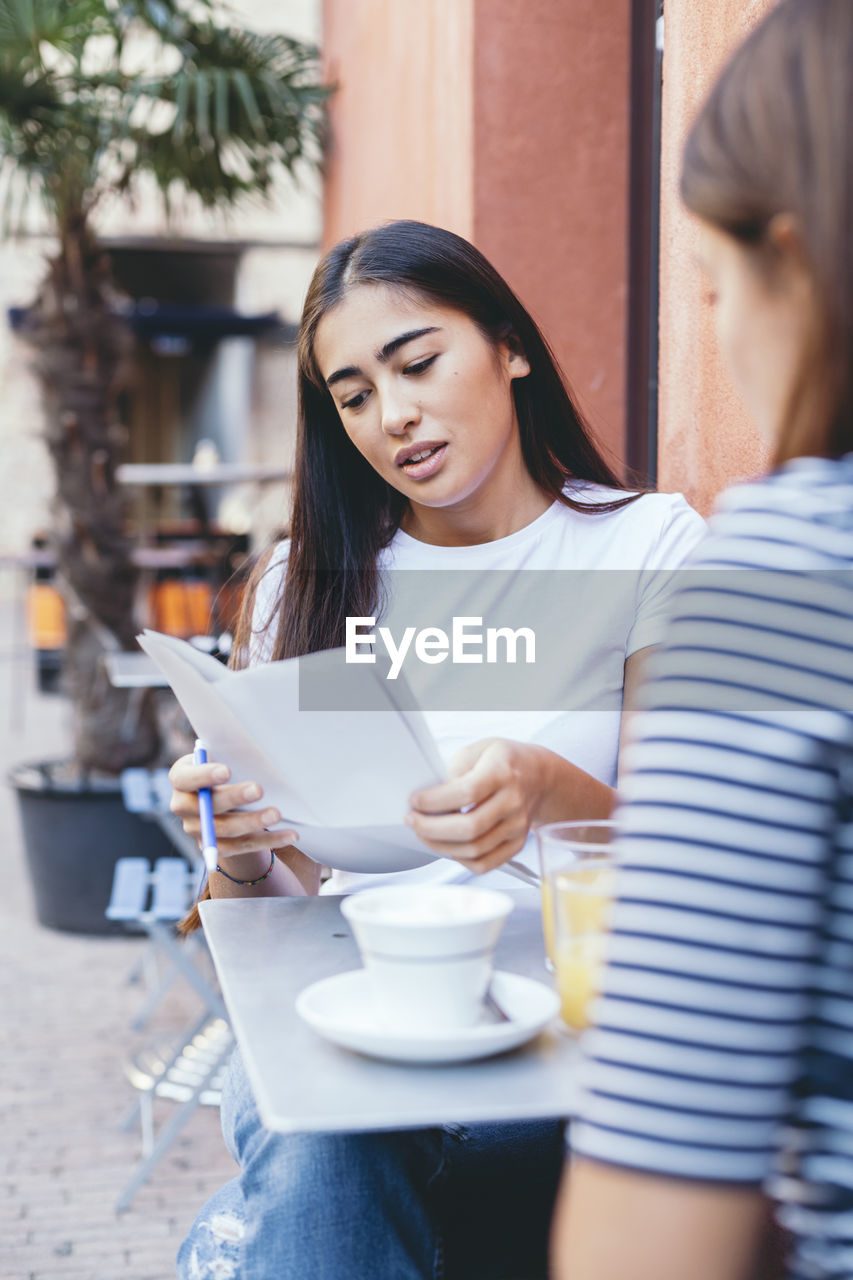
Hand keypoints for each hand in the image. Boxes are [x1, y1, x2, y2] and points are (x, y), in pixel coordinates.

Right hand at [168, 754, 296, 860]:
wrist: (224, 798)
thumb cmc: (225, 766)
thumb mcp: (222, 756)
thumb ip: (230, 755)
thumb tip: (256, 753)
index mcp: (181, 778)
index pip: (185, 778)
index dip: (204, 776)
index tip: (227, 771)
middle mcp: (182, 806)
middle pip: (207, 807)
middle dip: (234, 798)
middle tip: (258, 789)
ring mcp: (198, 830)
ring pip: (225, 830)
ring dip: (253, 822)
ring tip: (276, 814)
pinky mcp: (216, 847)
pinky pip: (242, 847)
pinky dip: (268, 841)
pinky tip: (289, 835)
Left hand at [405, 738, 552, 873]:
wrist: (539, 776)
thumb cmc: (505, 760)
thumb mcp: (480, 748)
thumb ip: (456, 768)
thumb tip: (434, 795)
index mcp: (502, 772)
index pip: (465, 793)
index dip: (434, 801)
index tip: (414, 801)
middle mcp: (513, 801)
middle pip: (469, 828)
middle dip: (431, 828)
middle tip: (412, 820)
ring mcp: (517, 826)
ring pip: (475, 850)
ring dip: (441, 846)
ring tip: (424, 834)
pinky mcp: (517, 843)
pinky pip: (486, 864)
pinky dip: (461, 860)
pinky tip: (448, 846)